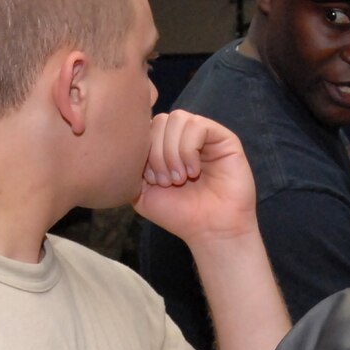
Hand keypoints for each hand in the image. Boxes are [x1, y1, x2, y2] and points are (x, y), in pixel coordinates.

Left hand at [133, 110, 258, 244]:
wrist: (211, 231)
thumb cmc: (179, 214)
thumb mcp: (142, 192)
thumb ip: (131, 166)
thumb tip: (127, 141)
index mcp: (165, 146)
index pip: (146, 127)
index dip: (143, 151)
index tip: (150, 181)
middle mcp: (184, 137)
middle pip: (160, 120)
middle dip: (157, 153)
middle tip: (166, 181)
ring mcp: (204, 135)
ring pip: (177, 119)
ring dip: (172, 152)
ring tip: (180, 178)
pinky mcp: (223, 138)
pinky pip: (198, 125)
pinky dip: (189, 150)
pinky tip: (194, 172)